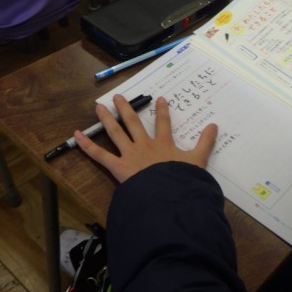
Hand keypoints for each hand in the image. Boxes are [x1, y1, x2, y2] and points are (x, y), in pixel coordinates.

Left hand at [75, 95, 217, 182]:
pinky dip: (87, 146)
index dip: (163, 111)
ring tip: (98, 106)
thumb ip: (205, 143)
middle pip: (133, 123)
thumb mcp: (198, 161)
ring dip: (106, 119)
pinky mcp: (119, 167)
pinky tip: (76, 135)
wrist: (169, 193)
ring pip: (115, 133)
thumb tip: (215, 125)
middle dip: (125, 109)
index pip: (163, 124)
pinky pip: (100, 155)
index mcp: (163, 145)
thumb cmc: (182, 180)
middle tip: (117, 97)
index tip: (161, 99)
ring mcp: (130, 154)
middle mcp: (145, 145)